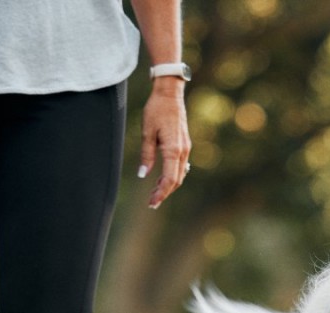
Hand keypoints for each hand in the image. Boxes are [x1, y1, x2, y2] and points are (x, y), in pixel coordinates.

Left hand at [138, 79, 190, 208]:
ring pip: (179, 174)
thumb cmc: (156, 110)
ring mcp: (186, 148)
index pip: (169, 179)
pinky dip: (172, 175)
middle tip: (151, 202)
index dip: (161, 193)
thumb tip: (143, 175)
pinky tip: (163, 178)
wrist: (170, 93)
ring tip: (155, 192)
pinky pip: (180, 166)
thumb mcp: (147, 132)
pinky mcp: (184, 144)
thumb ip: (146, 155)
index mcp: (173, 150)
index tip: (152, 202)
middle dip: (164, 193)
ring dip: (168, 185)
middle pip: (176, 180)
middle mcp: (183, 151)